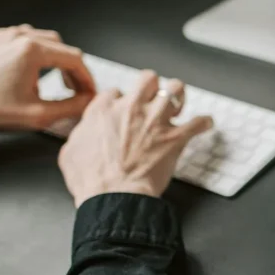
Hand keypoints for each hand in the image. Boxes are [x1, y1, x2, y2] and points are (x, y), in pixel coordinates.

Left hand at [0, 25, 95, 140]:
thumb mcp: (39, 115)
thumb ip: (72, 107)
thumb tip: (89, 101)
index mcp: (32, 50)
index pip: (75, 59)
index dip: (87, 79)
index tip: (90, 94)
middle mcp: (20, 37)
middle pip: (62, 48)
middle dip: (73, 70)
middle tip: (77, 91)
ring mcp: (6, 36)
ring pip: (46, 41)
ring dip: (57, 60)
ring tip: (59, 82)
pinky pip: (27, 40)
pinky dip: (39, 54)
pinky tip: (36, 73)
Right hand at [58, 71, 213, 206]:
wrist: (114, 195)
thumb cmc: (91, 179)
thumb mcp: (70, 151)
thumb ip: (80, 135)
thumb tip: (84, 133)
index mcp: (104, 110)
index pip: (116, 92)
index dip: (121, 101)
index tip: (124, 111)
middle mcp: (132, 108)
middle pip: (148, 79)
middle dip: (153, 86)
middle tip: (155, 98)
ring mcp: (156, 121)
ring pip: (176, 89)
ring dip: (179, 96)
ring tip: (179, 105)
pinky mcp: (175, 137)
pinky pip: (198, 122)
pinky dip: (203, 123)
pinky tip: (205, 124)